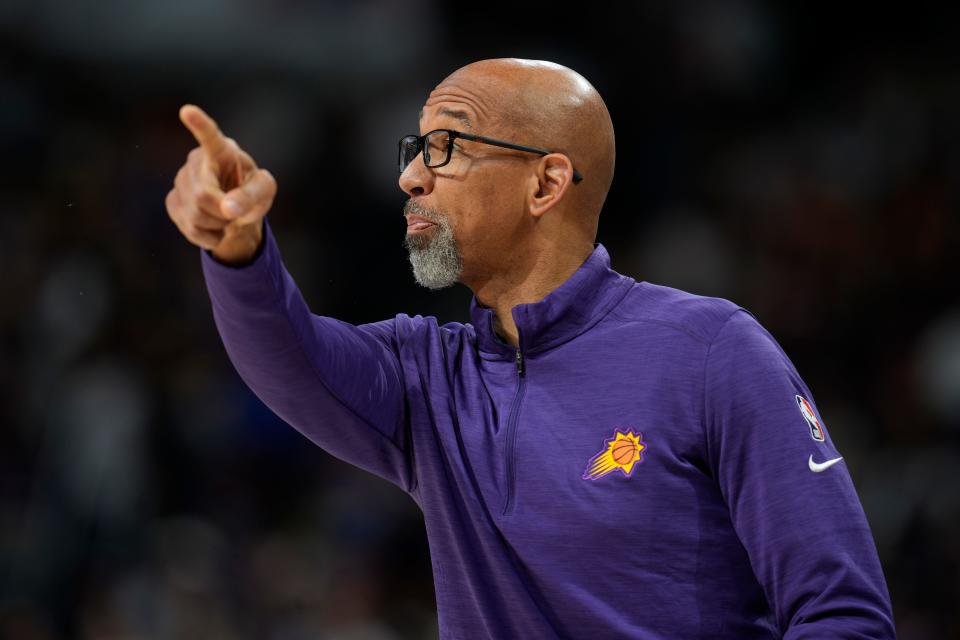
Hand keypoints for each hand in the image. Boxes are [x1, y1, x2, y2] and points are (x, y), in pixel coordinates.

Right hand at [165, 105, 276, 264]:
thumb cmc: (252, 191)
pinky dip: (209, 236)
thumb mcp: (263, 192)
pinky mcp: (172, 201)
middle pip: (202, 196)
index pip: (210, 136)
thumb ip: (250, 197)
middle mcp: (195, 161)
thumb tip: (227, 209)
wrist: (235, 210)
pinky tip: (214, 227)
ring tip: (225, 216)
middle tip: (235, 212)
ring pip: (195, 215)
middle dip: (223, 213)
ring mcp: (180, 180)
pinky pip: (190, 228)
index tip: (187, 110)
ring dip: (218, 225)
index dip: (199, 125)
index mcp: (222, 150)